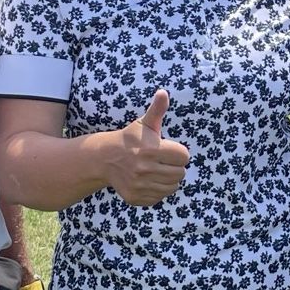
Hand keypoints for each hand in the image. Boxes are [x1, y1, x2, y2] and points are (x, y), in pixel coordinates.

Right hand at [110, 90, 189, 204]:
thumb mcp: (144, 123)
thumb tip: (163, 92)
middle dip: (175, 166)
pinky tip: (150, 180)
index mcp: (151, 149)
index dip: (178, 152)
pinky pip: (160, 197)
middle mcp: (145, 169)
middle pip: (181, 173)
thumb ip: (157, 109)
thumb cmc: (130, 139)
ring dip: (169, 179)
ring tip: (158, 170)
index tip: (167, 149)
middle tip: (163, 161)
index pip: (184, 156)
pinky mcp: (136, 197)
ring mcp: (140, 185)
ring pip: (173, 187)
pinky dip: (158, 190)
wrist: (105, 158)